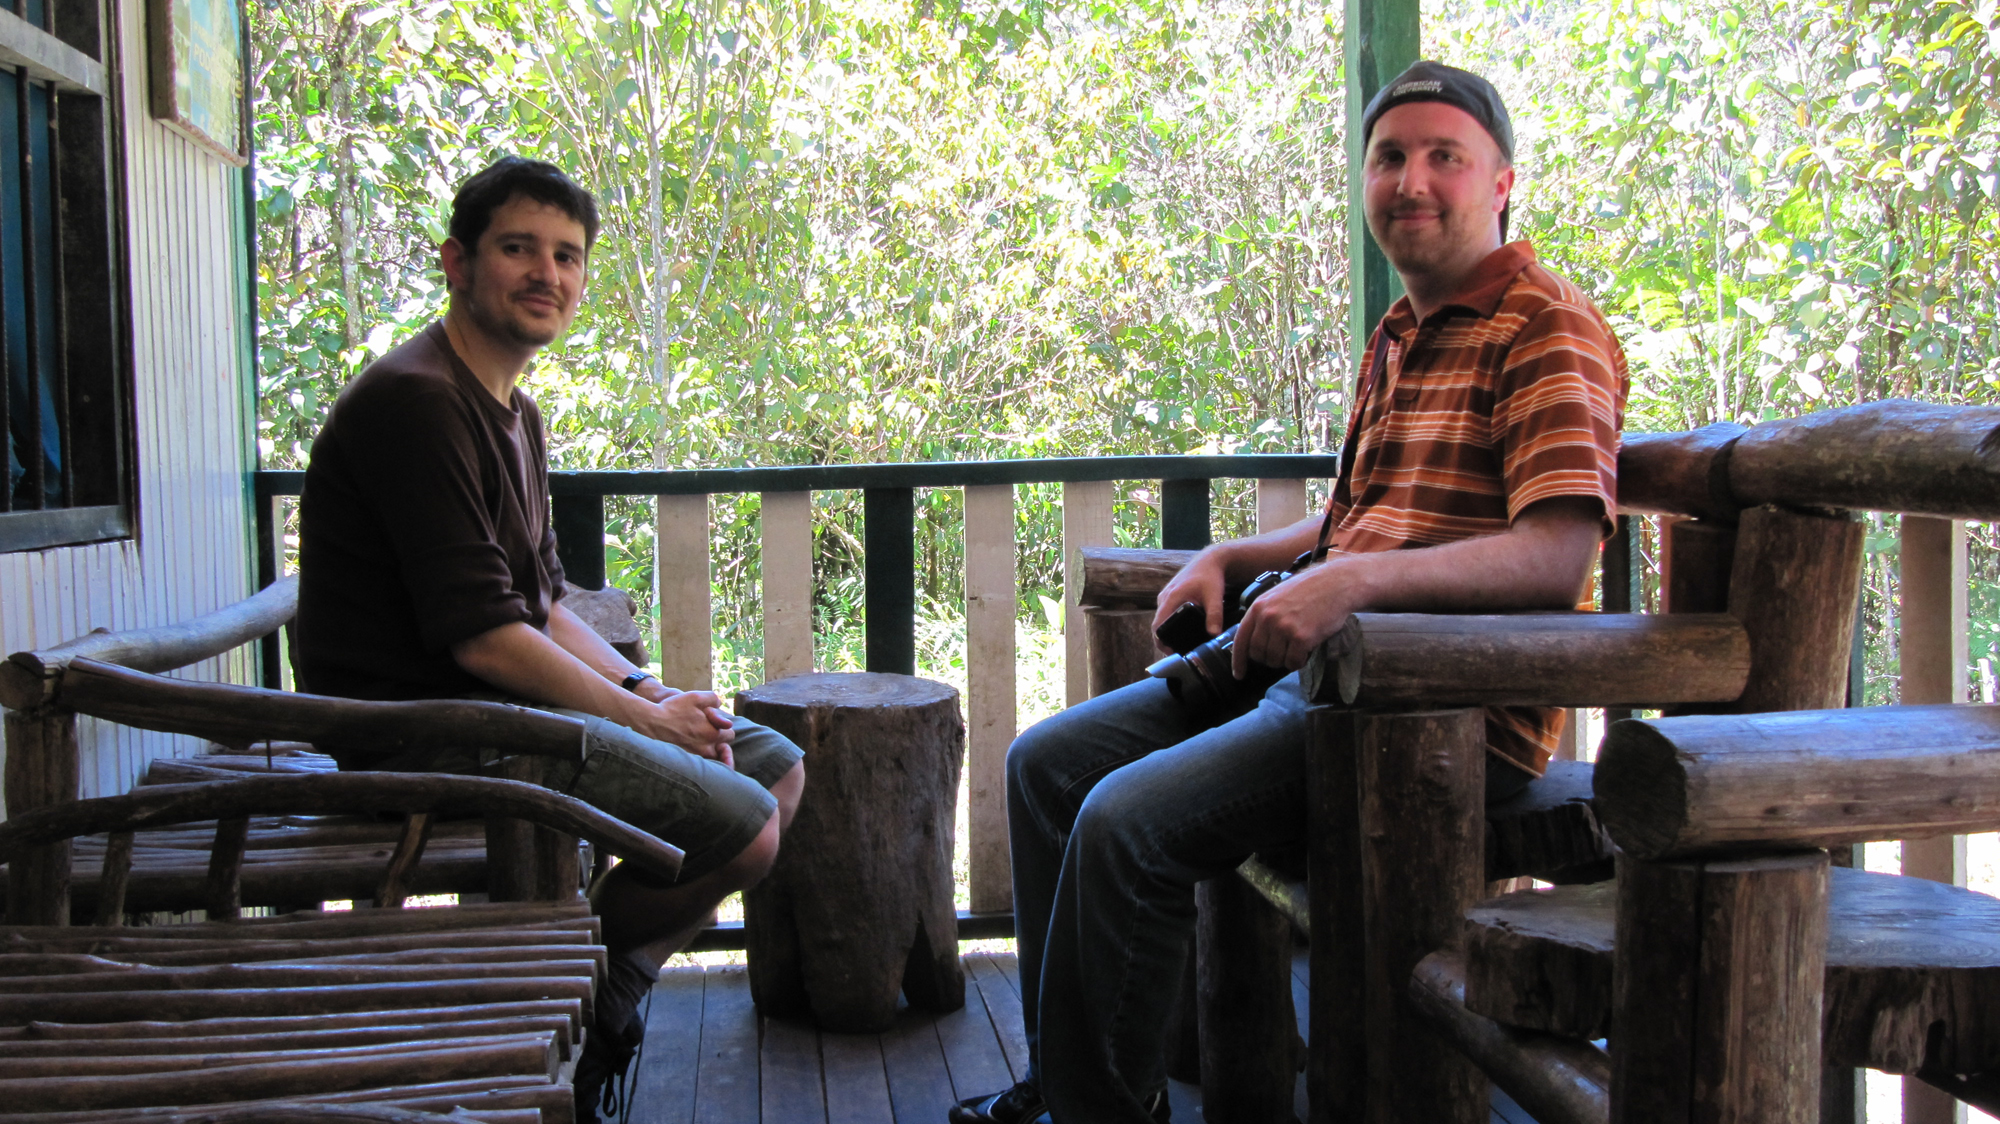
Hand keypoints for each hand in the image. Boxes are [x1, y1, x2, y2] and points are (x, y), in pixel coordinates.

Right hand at [627, 689, 737, 768]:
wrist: (651, 723)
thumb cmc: (673, 709)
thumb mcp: (695, 697)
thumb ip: (713, 699)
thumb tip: (720, 707)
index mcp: (712, 733)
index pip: (730, 733)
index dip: (723, 726)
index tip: (713, 722)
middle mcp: (706, 749)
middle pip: (724, 749)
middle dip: (720, 740)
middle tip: (709, 733)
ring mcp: (696, 759)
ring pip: (714, 760)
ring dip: (714, 753)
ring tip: (707, 746)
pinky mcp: (685, 763)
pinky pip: (702, 767)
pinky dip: (705, 763)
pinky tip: (699, 755)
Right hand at [1153, 548, 1230, 648]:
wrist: (1209, 561)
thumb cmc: (1211, 577)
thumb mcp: (1215, 596)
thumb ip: (1215, 615)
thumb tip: (1214, 634)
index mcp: (1172, 597)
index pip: (1158, 624)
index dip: (1160, 640)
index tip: (1169, 652)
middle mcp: (1164, 597)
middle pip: (1157, 623)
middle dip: (1163, 639)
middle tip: (1176, 653)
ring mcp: (1165, 595)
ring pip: (1160, 618)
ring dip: (1165, 631)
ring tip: (1178, 645)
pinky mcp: (1169, 595)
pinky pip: (1164, 612)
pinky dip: (1168, 623)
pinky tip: (1178, 631)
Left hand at [1230, 561, 1359, 677]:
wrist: (1336, 585)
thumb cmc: (1309, 590)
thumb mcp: (1277, 596)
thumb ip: (1263, 615)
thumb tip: (1254, 642)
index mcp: (1258, 607)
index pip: (1241, 640)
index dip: (1238, 660)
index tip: (1239, 674)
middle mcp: (1268, 618)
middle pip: (1258, 654)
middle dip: (1268, 659)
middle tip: (1282, 653)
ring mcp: (1284, 628)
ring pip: (1275, 660)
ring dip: (1285, 660)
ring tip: (1296, 648)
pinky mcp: (1301, 637)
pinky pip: (1293, 662)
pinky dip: (1298, 662)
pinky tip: (1306, 651)